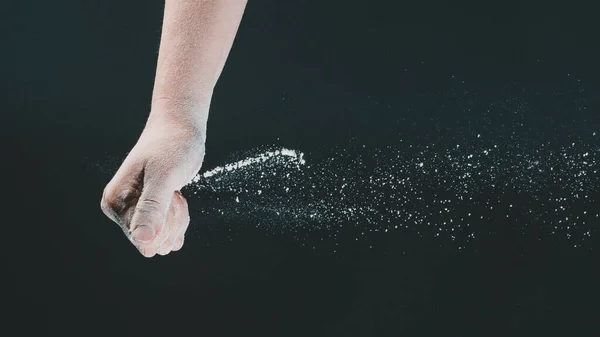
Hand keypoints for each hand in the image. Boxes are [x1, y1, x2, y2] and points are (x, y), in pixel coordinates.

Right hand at [101, 107, 205, 256]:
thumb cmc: (172, 147)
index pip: (142, 239)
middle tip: (174, 191)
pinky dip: (179, 219)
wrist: (180, 128)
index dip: (164, 224)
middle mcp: (119, 209)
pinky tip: (177, 199)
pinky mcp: (149, 209)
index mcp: (114, 202)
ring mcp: (134, 210)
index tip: (170, 195)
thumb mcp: (164, 177)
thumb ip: (153, 208)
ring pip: (162, 238)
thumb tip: (142, 240)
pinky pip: (167, 232)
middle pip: (153, 241)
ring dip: (178, 218)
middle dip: (172, 221)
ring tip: (175, 191)